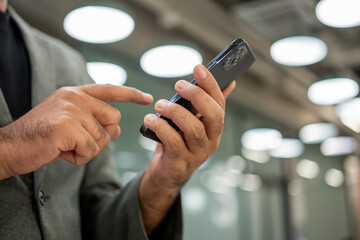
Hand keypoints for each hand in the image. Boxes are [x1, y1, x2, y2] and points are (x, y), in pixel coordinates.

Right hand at [0, 84, 152, 179]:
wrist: (10, 147)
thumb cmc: (41, 138)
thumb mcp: (71, 126)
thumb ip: (94, 123)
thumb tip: (118, 128)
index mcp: (75, 94)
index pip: (110, 90)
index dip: (130, 94)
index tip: (147, 98)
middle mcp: (75, 97)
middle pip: (113, 119)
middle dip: (102, 136)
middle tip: (77, 142)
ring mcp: (71, 110)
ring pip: (102, 138)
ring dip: (87, 150)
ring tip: (65, 146)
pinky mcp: (67, 126)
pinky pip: (91, 149)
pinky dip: (79, 157)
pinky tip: (62, 152)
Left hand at [139, 65, 234, 233]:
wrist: (167, 174)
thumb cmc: (180, 142)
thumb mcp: (193, 122)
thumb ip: (205, 105)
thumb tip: (230, 82)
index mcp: (215, 128)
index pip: (220, 103)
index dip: (211, 84)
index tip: (198, 68)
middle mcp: (211, 141)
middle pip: (214, 116)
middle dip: (198, 96)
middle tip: (179, 85)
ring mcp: (198, 154)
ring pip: (194, 129)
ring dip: (175, 112)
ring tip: (160, 104)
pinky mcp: (181, 163)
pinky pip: (174, 142)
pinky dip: (161, 128)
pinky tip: (150, 119)